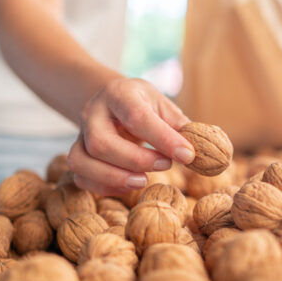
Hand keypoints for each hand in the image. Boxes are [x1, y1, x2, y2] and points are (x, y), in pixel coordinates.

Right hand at [67, 78, 194, 195]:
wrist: (109, 101)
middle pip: (102, 142)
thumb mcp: (162, 105)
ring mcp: (80, 134)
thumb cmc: (142, 105)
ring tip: (143, 181)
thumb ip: (180, 127)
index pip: (137, 117)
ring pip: (82, 161)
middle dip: (136, 160)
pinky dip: (104, 186)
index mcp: (119, 94)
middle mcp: (93, 112)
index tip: (188, 155)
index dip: (163, 139)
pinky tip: (128, 185)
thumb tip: (205, 151)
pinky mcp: (76, 154)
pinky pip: (81, 177)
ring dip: (115, 177)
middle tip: (165, 165)